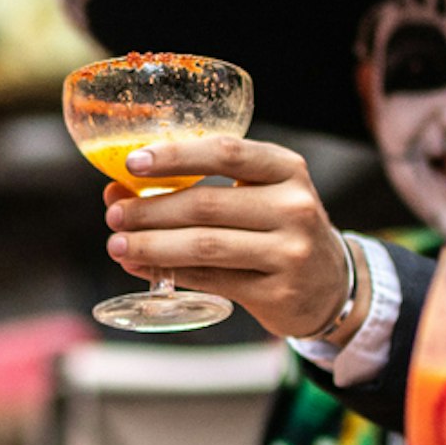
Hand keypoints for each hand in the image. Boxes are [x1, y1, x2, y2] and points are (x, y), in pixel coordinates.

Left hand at [101, 134, 357, 343]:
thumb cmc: (279, 228)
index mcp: (286, 168)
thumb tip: (117, 190)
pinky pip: (211, 280)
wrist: (331, 285)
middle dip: (150, 210)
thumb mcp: (256, 195)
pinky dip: (169, 274)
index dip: (175, 156)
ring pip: (205, 246)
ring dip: (152, 246)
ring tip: (118, 245)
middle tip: (114, 215)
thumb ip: (196, 186)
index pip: (226, 152)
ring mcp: (290, 251)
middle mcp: (293, 206)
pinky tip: (139, 268)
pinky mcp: (278, 292)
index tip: (132, 163)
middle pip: (206, 205)